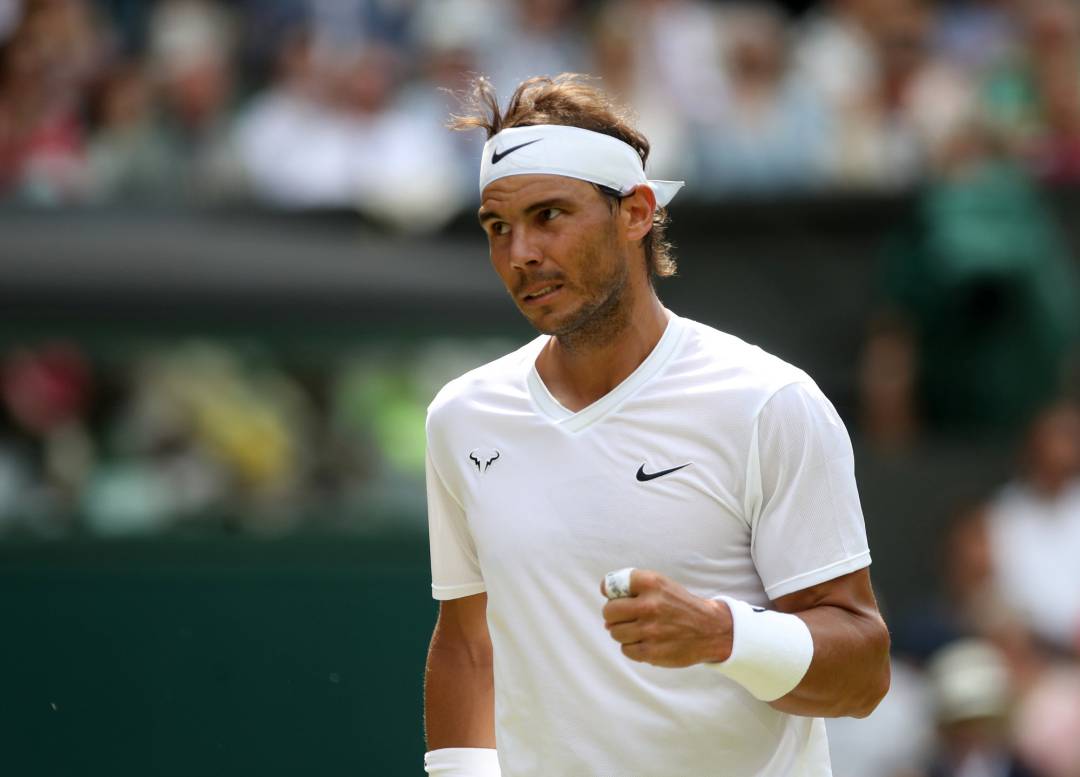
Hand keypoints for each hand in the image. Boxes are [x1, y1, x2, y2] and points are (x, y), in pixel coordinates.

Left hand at [600, 569, 732, 667]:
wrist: (711, 629)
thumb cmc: (681, 606)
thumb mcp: (662, 585)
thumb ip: (634, 589)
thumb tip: (607, 612)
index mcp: (651, 583)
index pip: (610, 585)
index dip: (610, 592)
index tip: (615, 596)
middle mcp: (649, 605)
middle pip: (609, 612)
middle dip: (613, 616)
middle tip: (626, 617)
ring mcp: (650, 629)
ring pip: (615, 632)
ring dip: (623, 632)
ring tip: (639, 630)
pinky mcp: (651, 651)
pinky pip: (626, 649)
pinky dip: (632, 647)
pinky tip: (646, 641)